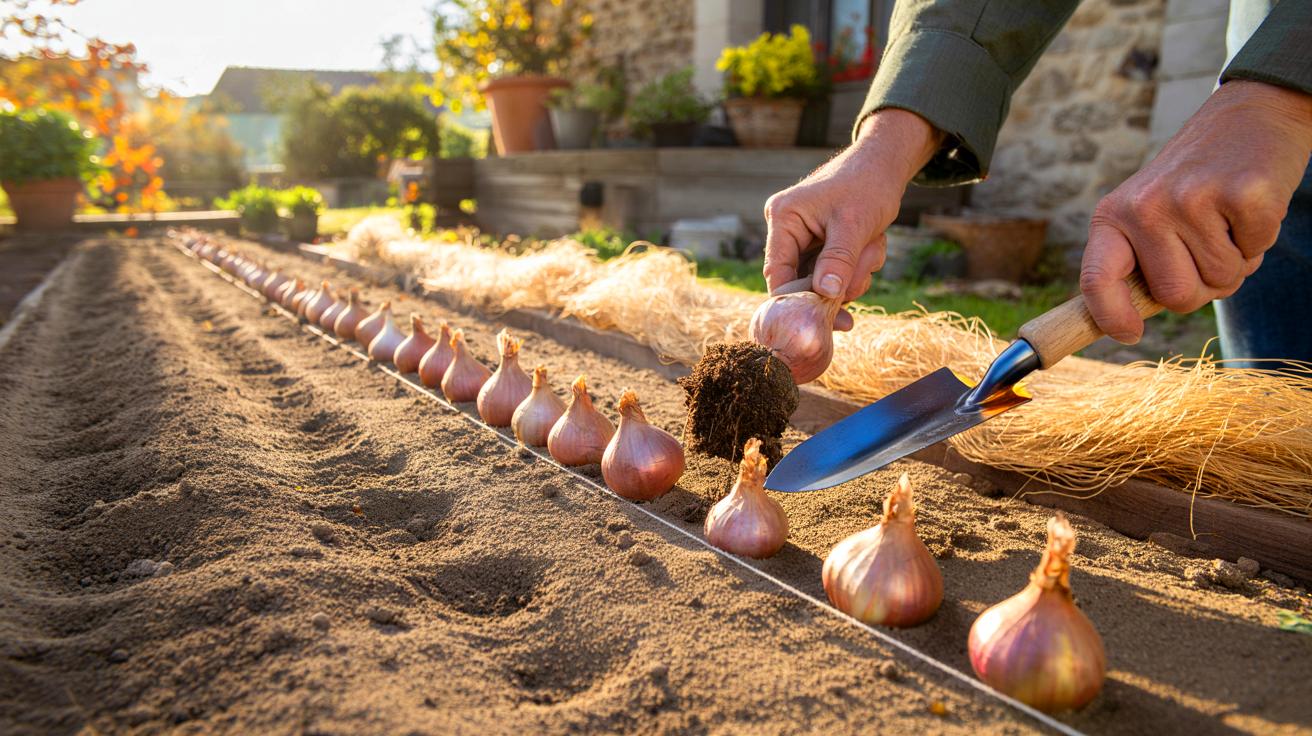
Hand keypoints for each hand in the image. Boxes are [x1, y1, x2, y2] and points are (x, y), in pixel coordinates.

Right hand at [763, 109, 942, 330]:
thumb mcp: (854, 224)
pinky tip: (870, 248)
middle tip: (863, 278)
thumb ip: (838, 260)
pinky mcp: (820, 244)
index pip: (778, 272)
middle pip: (802, 280)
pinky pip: (834, 272)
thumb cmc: (868, 185)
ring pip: (822, 280)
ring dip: (853, 274)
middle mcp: (787, 229)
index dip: (797, 299)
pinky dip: (855, 267)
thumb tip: (826, 295)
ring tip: (872, 248)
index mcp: (784, 218)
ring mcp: (804, 238)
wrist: (885, 165)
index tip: (821, 319)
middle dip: (837, 284)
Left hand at [1081, 80, 1311, 342]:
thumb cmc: (1193, 181)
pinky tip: (1248, 207)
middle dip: (1201, 288)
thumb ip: (1134, 263)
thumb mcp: (1145, 213)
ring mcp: (1193, 199)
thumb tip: (1120, 326)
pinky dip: (1260, 240)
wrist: (1249, 114)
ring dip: (1235, 262)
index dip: (1111, 317)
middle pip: (1176, 297)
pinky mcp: (1244, 194)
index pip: (1096, 281)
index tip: (1130, 333)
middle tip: (1207, 248)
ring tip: (1226, 221)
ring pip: (1222, 281)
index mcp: (1112, 215)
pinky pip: (1256, 253)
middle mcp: (1145, 207)